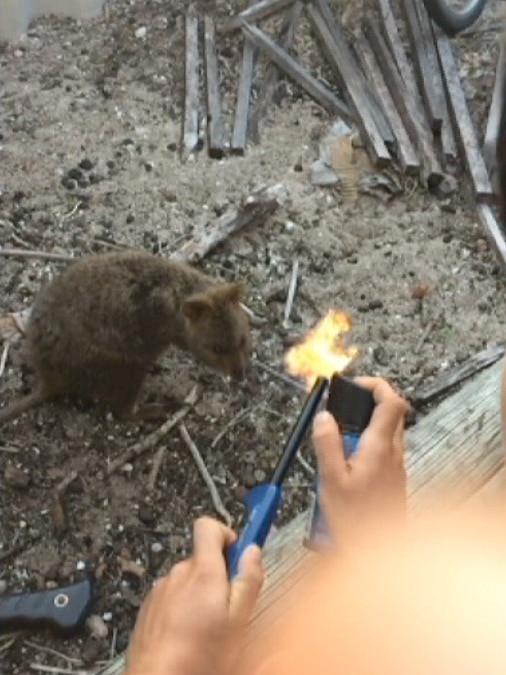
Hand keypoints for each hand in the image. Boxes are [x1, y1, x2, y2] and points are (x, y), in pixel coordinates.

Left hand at [124, 517, 263, 674]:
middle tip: (227, 608)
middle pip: (201, 559)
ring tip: (206, 629)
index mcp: (202, 571)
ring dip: (198, 596)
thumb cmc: (200, 657)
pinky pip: (171, 597)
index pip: (208, 527)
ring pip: (186, 581)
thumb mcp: (238, 620)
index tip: (236, 555)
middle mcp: (178, 574)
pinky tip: (187, 636)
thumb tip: (253, 551)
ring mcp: (159, 590)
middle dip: (216, 576)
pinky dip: (181, 609)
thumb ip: (248, 580)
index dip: (224, 534)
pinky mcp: (148, 608)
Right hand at [312, 377, 407, 548]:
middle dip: (368, 402)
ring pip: (388, 430)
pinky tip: (346, 462)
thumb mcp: (331, 480)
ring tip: (339, 438)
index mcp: (380, 447)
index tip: (353, 385)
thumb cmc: (358, 522)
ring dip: (366, 424)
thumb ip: (327, 444)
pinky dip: (367, 443)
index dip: (374, 385)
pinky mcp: (393, 478)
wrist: (380, 554)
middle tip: (343, 408)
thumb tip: (323, 417)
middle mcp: (394, 453)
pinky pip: (384, 449)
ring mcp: (396, 466)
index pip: (390, 400)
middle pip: (391, 412)